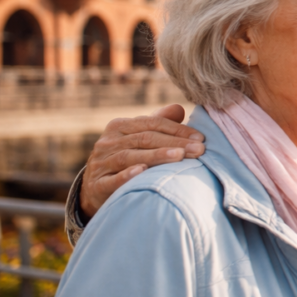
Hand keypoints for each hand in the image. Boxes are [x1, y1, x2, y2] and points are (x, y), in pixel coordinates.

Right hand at [79, 105, 204, 217]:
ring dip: (157, 155)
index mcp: (119, 126)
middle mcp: (108, 142)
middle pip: (144, 139)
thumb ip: (158, 122)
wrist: (96, 188)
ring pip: (130, 156)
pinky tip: (143, 171)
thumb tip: (179, 107)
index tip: (200, 138)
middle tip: (199, 149)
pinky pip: (112, 179)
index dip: (177, 130)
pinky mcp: (97, 184)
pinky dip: (127, 175)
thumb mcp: (139, 137)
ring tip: (180, 156)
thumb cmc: (127, 158)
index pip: (152, 123)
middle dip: (175, 143)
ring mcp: (101, 163)